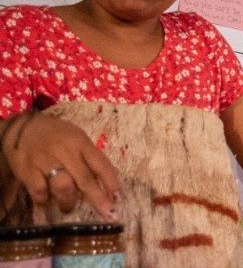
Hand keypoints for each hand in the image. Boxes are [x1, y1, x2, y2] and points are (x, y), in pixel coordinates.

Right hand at [0, 113, 121, 220]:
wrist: (23, 127)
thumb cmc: (57, 136)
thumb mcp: (78, 139)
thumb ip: (89, 159)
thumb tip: (105, 185)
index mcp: (81, 143)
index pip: (101, 164)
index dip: (112, 183)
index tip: (119, 200)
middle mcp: (66, 152)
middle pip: (85, 179)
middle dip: (99, 199)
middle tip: (109, 215)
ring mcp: (46, 160)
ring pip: (63, 187)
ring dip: (69, 202)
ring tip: (68, 207)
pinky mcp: (27, 169)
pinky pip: (40, 191)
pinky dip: (45, 200)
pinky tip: (47, 200)